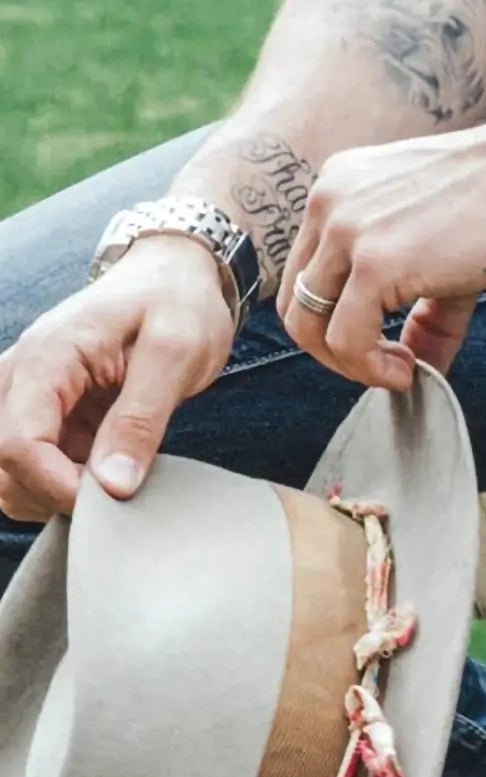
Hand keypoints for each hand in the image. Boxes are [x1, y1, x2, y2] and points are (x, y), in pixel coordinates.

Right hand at [0, 237, 233, 518]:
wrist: (173, 278)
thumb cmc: (178, 305)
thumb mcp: (176, 354)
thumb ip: (142, 419)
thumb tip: (113, 485)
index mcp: (47, 358)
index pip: (17, 442)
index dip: (57, 485)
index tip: (112, 497)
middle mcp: (20, 376)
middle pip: (2, 465)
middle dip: (54, 495)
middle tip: (118, 494)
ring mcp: (26, 397)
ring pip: (7, 474)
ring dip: (54, 495)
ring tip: (113, 483)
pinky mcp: (44, 415)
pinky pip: (32, 468)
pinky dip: (62, 486)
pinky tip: (106, 474)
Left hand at [277, 100, 485, 386]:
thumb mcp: (445, 252)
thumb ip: (422, 310)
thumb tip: (419, 369)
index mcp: (339, 190)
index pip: (307, 274)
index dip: (338, 323)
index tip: (387, 345)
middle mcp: (329, 203)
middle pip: (295, 305)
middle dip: (336, 353)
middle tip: (388, 367)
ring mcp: (346, 230)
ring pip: (309, 327)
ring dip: (352, 367)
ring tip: (401, 371)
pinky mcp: (375, 262)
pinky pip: (346, 340)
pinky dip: (372, 369)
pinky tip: (410, 370)